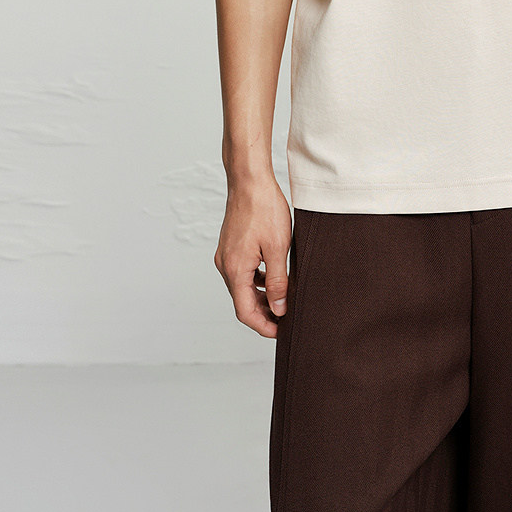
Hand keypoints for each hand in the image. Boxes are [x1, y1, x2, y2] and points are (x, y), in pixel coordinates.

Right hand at [215, 172, 291, 338]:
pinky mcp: (230, 246)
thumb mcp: (278, 248)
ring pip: (241, 287)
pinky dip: (256, 281)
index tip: (281, 332)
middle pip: (242, 301)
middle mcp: (225, 265)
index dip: (263, 326)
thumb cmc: (265, 209)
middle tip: (285, 319)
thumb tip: (279, 309)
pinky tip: (272, 278)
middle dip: (263, 314)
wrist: (249, 180)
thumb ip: (278, 281)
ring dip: (260, 297)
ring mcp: (225, 255)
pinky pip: (241, 273)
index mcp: (235, 270)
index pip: (245, 312)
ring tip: (283, 300)